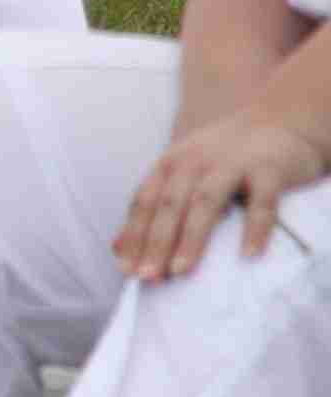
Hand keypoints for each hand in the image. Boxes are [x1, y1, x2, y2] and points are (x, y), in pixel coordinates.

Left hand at [116, 113, 328, 280]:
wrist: (279, 119)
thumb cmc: (224, 158)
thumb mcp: (184, 174)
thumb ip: (153, 209)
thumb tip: (117, 248)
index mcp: (170, 165)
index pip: (144, 203)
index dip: (134, 236)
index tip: (127, 269)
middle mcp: (195, 162)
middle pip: (169, 205)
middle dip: (156, 242)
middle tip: (148, 276)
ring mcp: (232, 164)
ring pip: (206, 202)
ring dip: (191, 238)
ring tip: (181, 270)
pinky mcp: (269, 170)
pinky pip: (262, 202)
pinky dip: (254, 229)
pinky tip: (248, 254)